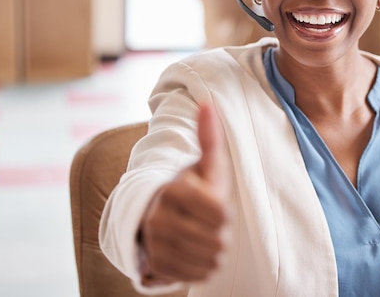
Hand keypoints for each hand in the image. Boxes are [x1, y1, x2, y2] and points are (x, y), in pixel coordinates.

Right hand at [138, 102, 231, 284]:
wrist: (160, 215)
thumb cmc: (192, 187)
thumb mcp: (206, 163)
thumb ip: (208, 136)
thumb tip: (207, 103)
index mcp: (173, 190)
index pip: (220, 211)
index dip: (223, 210)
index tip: (212, 202)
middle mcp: (159, 219)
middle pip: (218, 238)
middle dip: (220, 231)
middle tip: (207, 221)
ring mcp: (156, 245)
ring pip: (211, 258)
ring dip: (214, 249)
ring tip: (202, 234)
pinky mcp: (158, 267)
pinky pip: (199, 274)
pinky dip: (204, 266)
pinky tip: (196, 251)